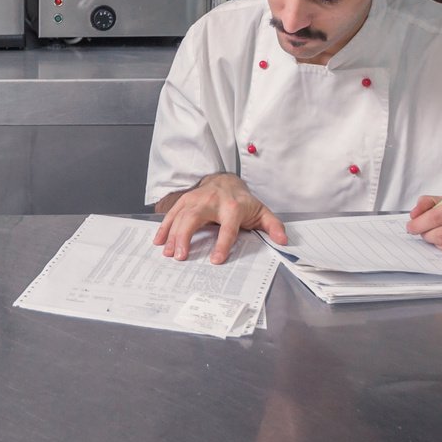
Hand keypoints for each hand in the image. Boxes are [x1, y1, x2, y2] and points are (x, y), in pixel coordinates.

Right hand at [154, 173, 288, 264]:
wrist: (227, 180)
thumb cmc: (244, 202)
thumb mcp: (262, 212)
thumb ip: (273, 227)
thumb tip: (283, 241)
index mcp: (233, 207)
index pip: (228, 227)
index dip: (222, 244)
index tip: (215, 260)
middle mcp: (213, 200)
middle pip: (196, 217)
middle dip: (186, 237)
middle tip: (180, 257)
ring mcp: (197, 198)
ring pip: (181, 215)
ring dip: (172, 234)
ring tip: (167, 253)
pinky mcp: (186, 200)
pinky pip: (173, 212)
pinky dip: (164, 226)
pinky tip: (159, 240)